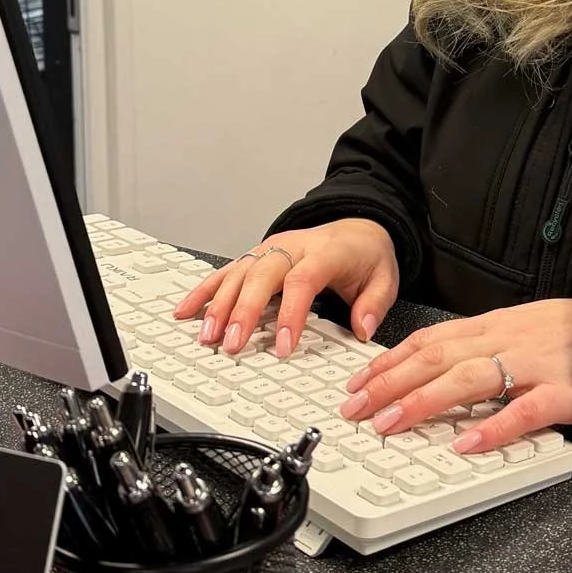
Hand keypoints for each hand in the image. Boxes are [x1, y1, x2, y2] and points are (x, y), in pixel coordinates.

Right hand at [172, 218, 397, 356]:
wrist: (357, 226)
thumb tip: (361, 328)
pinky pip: (226, 271)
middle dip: (244, 311)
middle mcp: (292, 247)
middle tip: (232, 344)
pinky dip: (204, 291)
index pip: (303, 280)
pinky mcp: (256, 256)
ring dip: (219, 304)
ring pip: (239, 272)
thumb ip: (374, 304)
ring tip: (207, 334)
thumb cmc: (365, 255)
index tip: (284, 346)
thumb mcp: (385, 277)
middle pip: (262, 275)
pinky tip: (186, 310)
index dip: (291, 313)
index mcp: (325, 252)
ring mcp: (270, 249)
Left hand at [340, 300, 571, 455]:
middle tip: (355, 408)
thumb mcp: (520, 327)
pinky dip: (493, 428)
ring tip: (392, 422)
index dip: (390, 361)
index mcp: (494, 326)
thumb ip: (480, 345)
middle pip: (438, 357)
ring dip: (424, 401)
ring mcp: (535, 366)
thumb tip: (432, 365)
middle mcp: (507, 341)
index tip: (358, 381)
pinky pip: (524, 412)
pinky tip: (466, 444)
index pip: (430, 339)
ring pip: (470, 379)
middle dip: (390, 383)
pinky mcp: (563, 394)